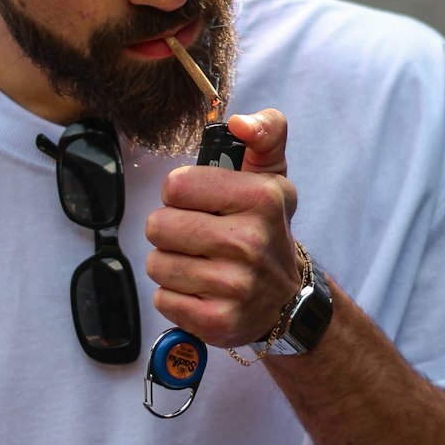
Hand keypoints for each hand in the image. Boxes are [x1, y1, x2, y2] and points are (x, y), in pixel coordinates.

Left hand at [145, 109, 301, 346]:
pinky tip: (201, 292)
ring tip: (201, 265)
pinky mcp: (219, 322)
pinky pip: (163, 300)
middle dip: (171, 231)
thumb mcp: (272, 175)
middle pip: (159, 226)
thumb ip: (265, 132)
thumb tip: (239, 122)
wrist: (288, 299)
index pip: (176, 185)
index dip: (182, 194)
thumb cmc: (267, 228)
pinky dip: (175, 297)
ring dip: (171, 264)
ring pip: (157, 264)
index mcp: (260, 198)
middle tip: (199, 238)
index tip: (204, 204)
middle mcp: (250, 242)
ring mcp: (236, 286)